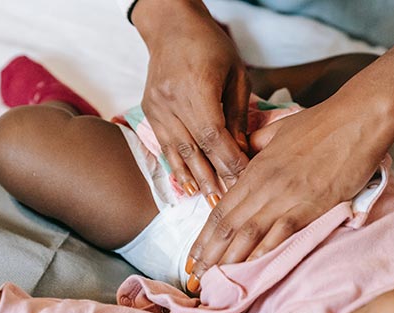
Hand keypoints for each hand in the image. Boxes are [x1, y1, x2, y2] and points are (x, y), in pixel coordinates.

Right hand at [133, 0, 249, 200]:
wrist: (170, 26)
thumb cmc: (211, 47)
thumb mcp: (236, 76)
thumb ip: (238, 115)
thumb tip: (242, 152)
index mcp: (196, 87)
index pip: (214, 136)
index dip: (229, 162)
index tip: (245, 180)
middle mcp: (171, 99)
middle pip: (195, 149)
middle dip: (214, 178)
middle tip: (228, 204)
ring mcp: (156, 106)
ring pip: (178, 151)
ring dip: (195, 180)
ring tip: (209, 203)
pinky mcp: (149, 110)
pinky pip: (164, 145)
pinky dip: (177, 167)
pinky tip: (187, 187)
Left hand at [185, 45, 393, 291]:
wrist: (358, 119)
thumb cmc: (322, 123)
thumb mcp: (278, 131)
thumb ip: (256, 145)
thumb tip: (242, 153)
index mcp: (255, 169)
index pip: (221, 209)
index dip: (204, 236)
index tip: (193, 256)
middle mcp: (264, 185)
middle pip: (228, 226)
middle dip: (208, 255)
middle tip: (194, 278)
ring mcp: (286, 197)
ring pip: (247, 234)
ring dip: (228, 261)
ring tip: (213, 282)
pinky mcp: (310, 206)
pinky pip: (280, 234)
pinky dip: (263, 254)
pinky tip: (250, 271)